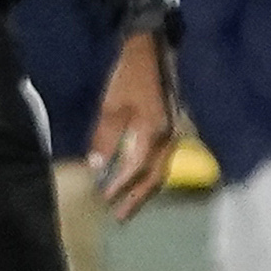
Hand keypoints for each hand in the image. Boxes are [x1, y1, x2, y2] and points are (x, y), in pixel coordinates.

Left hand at [90, 31, 177, 219]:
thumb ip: (104, 138)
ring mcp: (174, 134)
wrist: (152, 53)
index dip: (119, 186)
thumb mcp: (110, 107)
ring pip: (161, 171)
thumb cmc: (128, 77)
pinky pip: (163, 161)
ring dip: (145, 191)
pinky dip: (151, 175)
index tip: (103, 200)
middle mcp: (168, 138)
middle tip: (119, 217)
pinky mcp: (173, 130)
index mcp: (153, 133)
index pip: (135, 170)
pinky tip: (140, 181)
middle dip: (136, 198)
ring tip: (129, 206)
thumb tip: (96, 168)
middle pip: (153, 177)